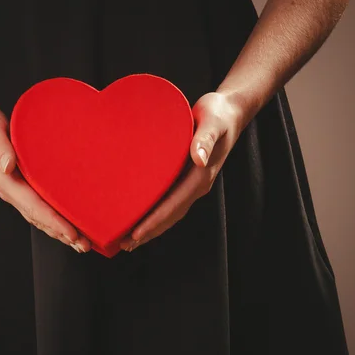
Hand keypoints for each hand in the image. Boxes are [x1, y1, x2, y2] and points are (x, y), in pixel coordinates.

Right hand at [0, 101, 91, 252]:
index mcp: (4, 181)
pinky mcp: (16, 183)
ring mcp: (12, 189)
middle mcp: (9, 189)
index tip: (72, 234)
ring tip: (79, 241)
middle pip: (38, 218)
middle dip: (61, 233)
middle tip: (85, 245)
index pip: (33, 207)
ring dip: (58, 230)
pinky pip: (36, 205)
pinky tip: (64, 220)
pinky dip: (51, 218)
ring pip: (38, 216)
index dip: (54, 222)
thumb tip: (8, 165)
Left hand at [119, 92, 246, 251]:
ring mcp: (192, 183)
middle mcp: (197, 184)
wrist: (230, 110)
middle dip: (148, 232)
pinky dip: (155, 213)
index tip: (135, 234)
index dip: (154, 221)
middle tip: (124, 244)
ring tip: (129, 239)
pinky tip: (141, 215)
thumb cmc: (218, 113)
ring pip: (170, 212)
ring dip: (151, 227)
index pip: (174, 205)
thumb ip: (205, 139)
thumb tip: (198, 158)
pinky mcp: (187, 177)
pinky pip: (169, 201)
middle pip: (171, 215)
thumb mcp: (212, 122)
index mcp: (201, 175)